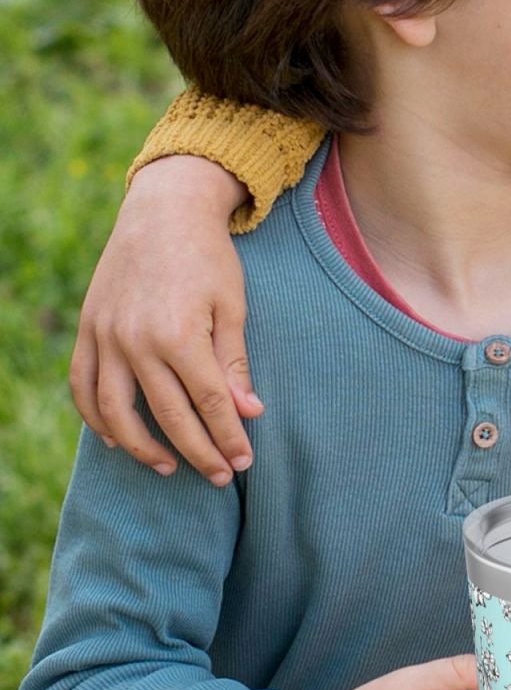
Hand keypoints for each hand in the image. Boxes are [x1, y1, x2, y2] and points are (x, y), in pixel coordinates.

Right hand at [70, 155, 257, 484]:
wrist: (162, 212)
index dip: (228, 438)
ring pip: (116, 412)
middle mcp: (137, 341)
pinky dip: (96, 418)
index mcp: (181, 335)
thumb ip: (234, 363)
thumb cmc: (208, 258)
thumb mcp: (232, 306)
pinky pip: (83, 385)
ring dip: (142, 447)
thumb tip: (248, 413)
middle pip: (168, 416)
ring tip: (169, 466)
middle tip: (219, 477)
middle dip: (198, 452)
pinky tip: (118, 439)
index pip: (209, 404)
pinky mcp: (88, 329)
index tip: (243, 463)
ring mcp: (106, 337)